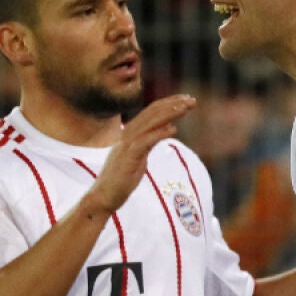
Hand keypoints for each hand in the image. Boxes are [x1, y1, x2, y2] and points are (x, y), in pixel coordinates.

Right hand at [85, 95, 195, 214]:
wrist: (103, 196)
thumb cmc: (122, 179)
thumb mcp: (140, 155)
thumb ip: (151, 141)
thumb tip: (168, 128)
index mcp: (130, 134)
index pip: (151, 112)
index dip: (169, 104)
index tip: (186, 99)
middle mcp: (127, 135)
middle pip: (152, 113)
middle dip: (173, 104)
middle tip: (192, 99)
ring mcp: (127, 145)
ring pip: (150, 123)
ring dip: (169, 113)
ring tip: (186, 107)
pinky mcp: (128, 157)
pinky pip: (145, 142)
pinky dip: (159, 133)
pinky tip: (174, 129)